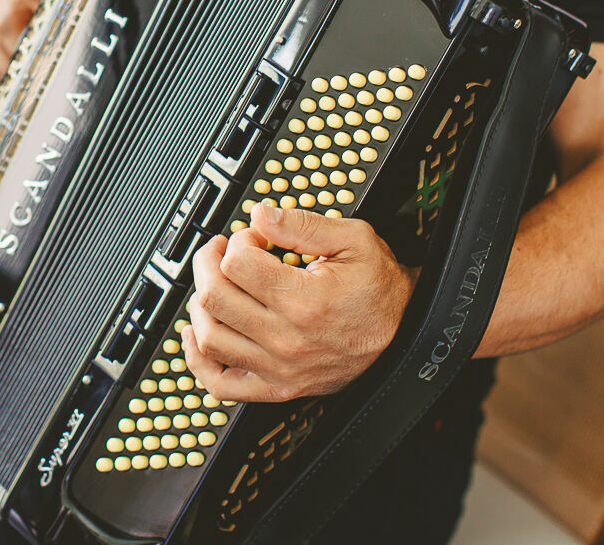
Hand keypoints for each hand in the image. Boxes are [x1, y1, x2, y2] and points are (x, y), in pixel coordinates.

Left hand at [181, 203, 416, 401]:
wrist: (406, 334)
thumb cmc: (381, 290)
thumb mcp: (354, 240)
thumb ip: (302, 224)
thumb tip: (260, 216)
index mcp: (304, 300)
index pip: (237, 263)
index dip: (239, 240)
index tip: (252, 238)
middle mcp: (287, 338)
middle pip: (214, 297)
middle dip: (209, 263)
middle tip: (222, 252)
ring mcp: (279, 368)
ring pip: (210, 338)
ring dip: (201, 305)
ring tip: (215, 285)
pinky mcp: (277, 387)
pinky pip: (220, 384)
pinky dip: (198, 360)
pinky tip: (197, 334)